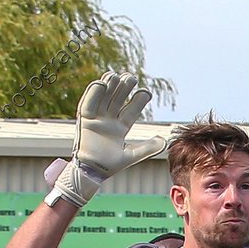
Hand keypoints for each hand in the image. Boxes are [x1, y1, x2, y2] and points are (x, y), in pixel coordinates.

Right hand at [52, 72, 164, 208]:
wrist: (92, 172)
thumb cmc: (110, 165)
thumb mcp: (132, 155)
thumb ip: (147, 148)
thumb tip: (163, 140)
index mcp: (120, 128)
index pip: (131, 111)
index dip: (138, 101)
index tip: (146, 92)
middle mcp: (108, 121)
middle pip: (117, 101)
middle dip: (124, 89)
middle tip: (131, 77)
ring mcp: (97, 119)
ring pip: (103, 99)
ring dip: (109, 87)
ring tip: (116, 75)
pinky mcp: (85, 121)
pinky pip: (88, 104)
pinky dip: (93, 94)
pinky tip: (100, 83)